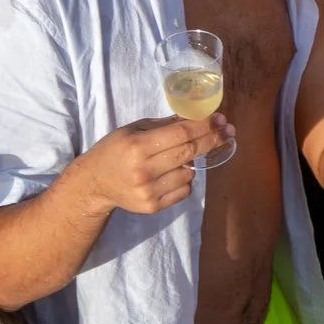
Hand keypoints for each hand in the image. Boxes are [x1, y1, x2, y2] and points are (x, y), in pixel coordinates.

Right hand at [82, 115, 231, 213]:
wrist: (95, 183)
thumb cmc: (115, 150)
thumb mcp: (133, 130)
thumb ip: (164, 125)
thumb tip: (197, 117)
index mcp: (138, 146)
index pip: (181, 134)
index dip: (204, 126)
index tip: (219, 119)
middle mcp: (144, 170)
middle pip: (190, 152)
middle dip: (212, 139)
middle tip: (228, 131)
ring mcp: (149, 191)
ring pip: (190, 173)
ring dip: (193, 163)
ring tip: (179, 158)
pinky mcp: (153, 206)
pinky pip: (184, 190)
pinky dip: (185, 180)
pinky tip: (172, 174)